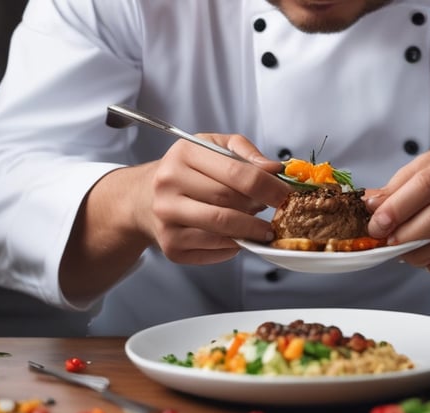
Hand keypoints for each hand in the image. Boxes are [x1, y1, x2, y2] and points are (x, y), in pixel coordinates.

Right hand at [143, 133, 290, 263]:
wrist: (143, 198)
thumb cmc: (185, 171)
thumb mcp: (211, 146)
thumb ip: (244, 152)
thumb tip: (274, 169)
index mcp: (183, 154)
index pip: (238, 173)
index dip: (269, 187)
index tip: (286, 195)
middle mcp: (169, 185)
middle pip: (231, 202)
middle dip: (260, 210)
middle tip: (276, 212)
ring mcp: (167, 218)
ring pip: (223, 229)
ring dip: (251, 231)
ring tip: (262, 228)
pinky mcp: (171, 246)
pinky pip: (214, 249)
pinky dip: (233, 246)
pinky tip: (237, 237)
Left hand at [365, 145, 429, 272]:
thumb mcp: (425, 170)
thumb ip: (397, 187)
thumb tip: (371, 205)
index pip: (427, 184)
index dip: (398, 207)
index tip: (377, 223)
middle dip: (407, 233)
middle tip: (386, 242)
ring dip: (417, 252)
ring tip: (400, 250)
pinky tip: (422, 255)